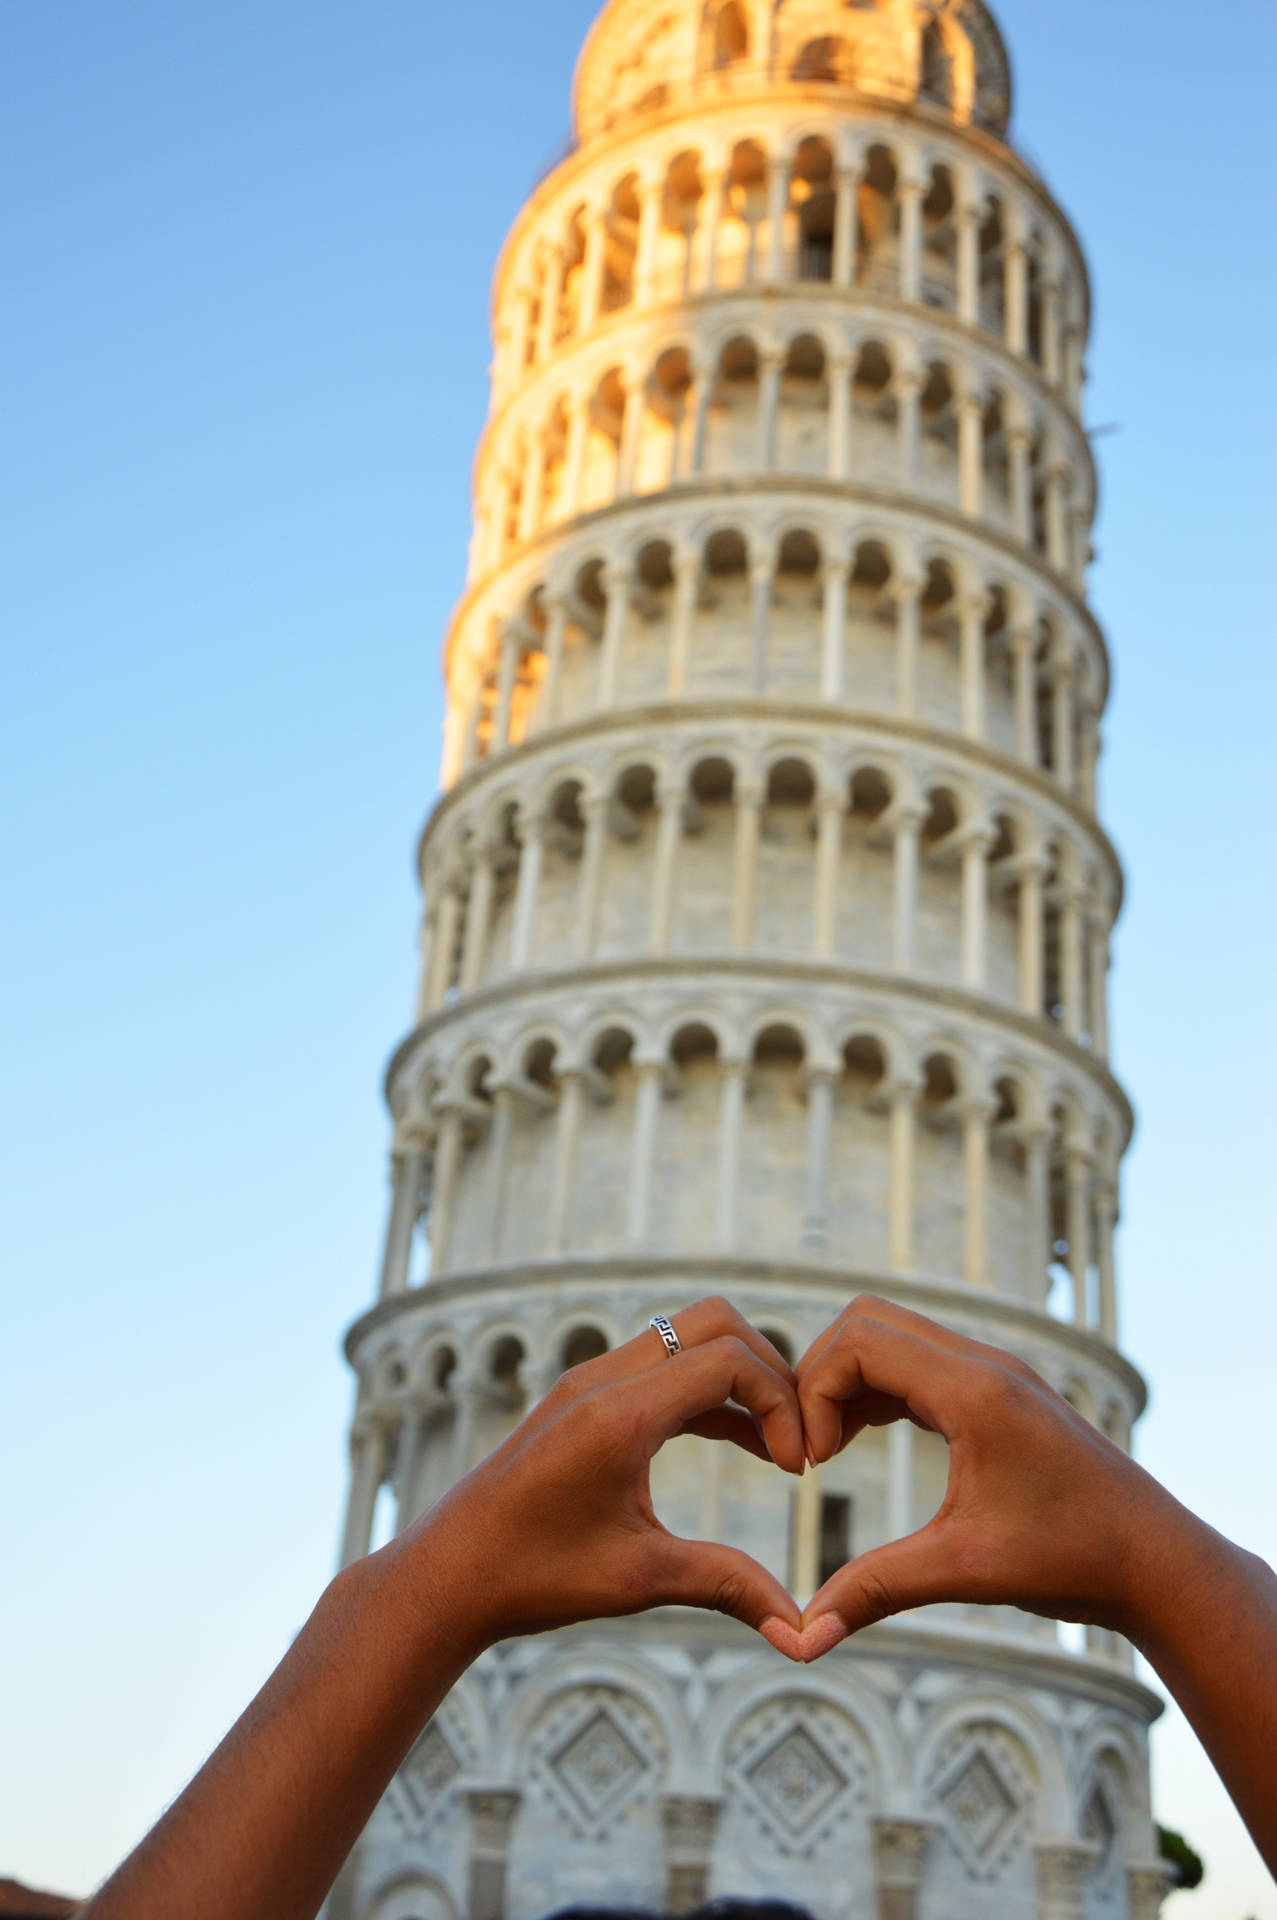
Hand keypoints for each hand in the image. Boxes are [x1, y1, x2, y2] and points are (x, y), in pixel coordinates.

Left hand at [394, 1296, 804, 1658]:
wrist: (448, 1573)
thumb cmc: (533, 1576)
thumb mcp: (638, 1580)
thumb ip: (727, 1586)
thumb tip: (802, 1634)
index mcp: (620, 1414)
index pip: (729, 1360)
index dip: (780, 1404)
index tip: (793, 1469)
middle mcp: (604, 1379)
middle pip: (715, 1322)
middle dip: (768, 1372)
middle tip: (790, 1441)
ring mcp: (589, 1380)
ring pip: (686, 1336)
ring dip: (736, 1377)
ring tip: (770, 1447)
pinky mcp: (582, 1394)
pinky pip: (660, 1363)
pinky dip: (703, 1388)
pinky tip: (733, 1440)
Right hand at [792, 1295, 1185, 1652]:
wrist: (1155, 1559)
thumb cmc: (1071, 1559)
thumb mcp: (965, 1571)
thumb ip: (878, 1590)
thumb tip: (805, 1637)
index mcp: (974, 1390)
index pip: (859, 1342)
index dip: (814, 1393)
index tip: (811, 1463)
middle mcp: (984, 1364)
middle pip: (866, 1322)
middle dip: (821, 1377)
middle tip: (811, 1451)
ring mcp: (994, 1371)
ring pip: (892, 1336)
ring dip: (848, 1382)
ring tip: (827, 1451)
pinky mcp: (999, 1389)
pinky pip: (919, 1361)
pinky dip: (878, 1388)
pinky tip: (860, 1439)